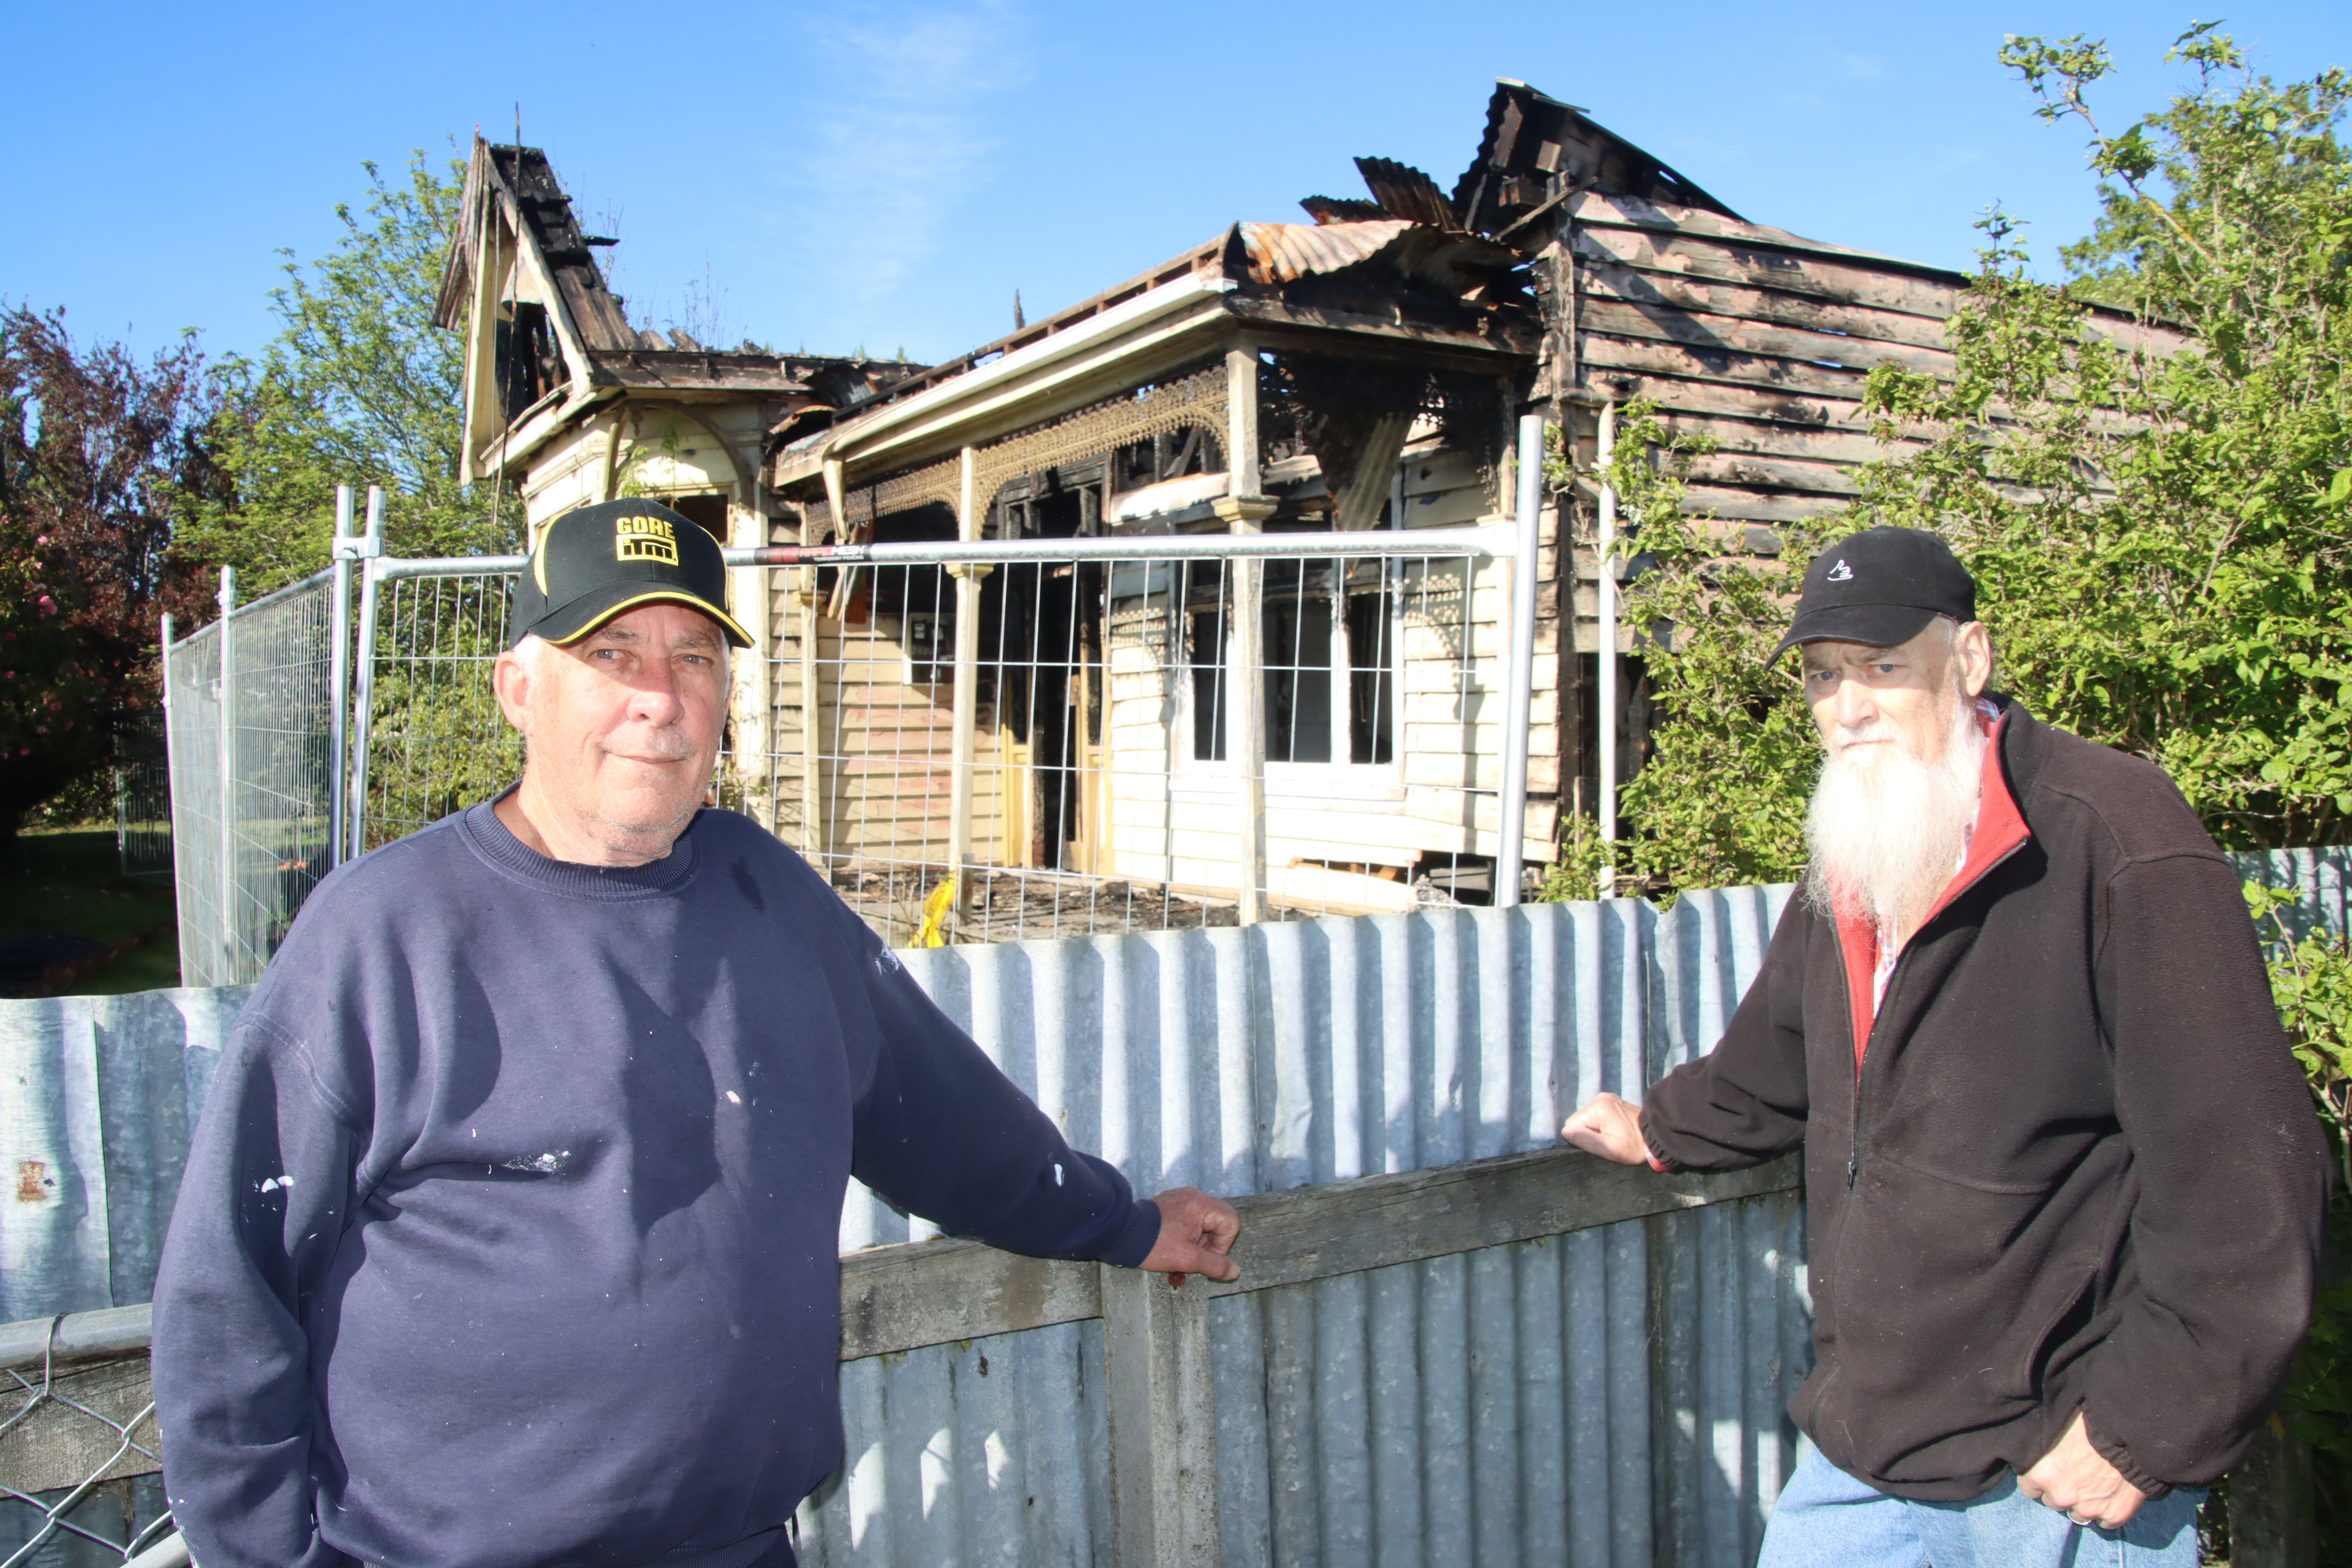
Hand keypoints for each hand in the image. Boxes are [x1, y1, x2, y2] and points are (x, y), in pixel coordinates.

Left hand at [1139, 1186, 1240, 1282]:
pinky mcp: (1171, 1201)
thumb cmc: (1153, 1245)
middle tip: (1196, 1254)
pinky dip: (1188, 1231)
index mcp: (1201, 1205)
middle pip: (1220, 1219)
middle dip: (1212, 1241)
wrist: (1120, 1233)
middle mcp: (1194, 1195)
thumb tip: (1234, 1271)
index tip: (1205, 1257)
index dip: (1223, 1245)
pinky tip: (1174, 1242)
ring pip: (1205, 1219)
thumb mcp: (1187, 1259)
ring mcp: (1182, 1196)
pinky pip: (1191, 1215)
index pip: (1230, 1224)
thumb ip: (1214, 1265)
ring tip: (1181, 1250)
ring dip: (1199, 1238)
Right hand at [1561, 1093, 1649, 1165]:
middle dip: (1588, 1132)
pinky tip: (1614, 1127)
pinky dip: (1601, 1122)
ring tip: (1613, 1134)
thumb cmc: (1633, 1146)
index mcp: (1598, 1108)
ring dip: (1595, 1127)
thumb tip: (1565, 1132)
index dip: (1582, 1138)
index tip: (1600, 1142)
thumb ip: (1586, 1140)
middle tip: (1608, 1139)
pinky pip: (1595, 1113)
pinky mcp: (1611, 1100)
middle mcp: (1600, 1098)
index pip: (1572, 1125)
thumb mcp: (1610, 1149)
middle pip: (1579, 1120)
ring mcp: (1606, 1097)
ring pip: (1586, 1117)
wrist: (1655, 1136)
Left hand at [2017, 1411, 2145, 1529]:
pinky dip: (2106, 1512)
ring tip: (2094, 1485)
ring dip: (2083, 1504)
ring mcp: (2089, 1509)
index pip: (2028, 1488)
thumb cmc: (2089, 1424)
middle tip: (2075, 1476)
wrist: (2131, 1432)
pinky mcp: (2114, 1515)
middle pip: (2053, 1502)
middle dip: (2061, 1491)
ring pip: (2078, 1514)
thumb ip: (2043, 1447)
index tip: (2049, 1472)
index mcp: (2042, 1474)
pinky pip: (2104, 1523)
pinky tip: (2111, 1496)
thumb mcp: (2056, 1429)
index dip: (2040, 1479)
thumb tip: (2033, 1446)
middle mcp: (2062, 1496)